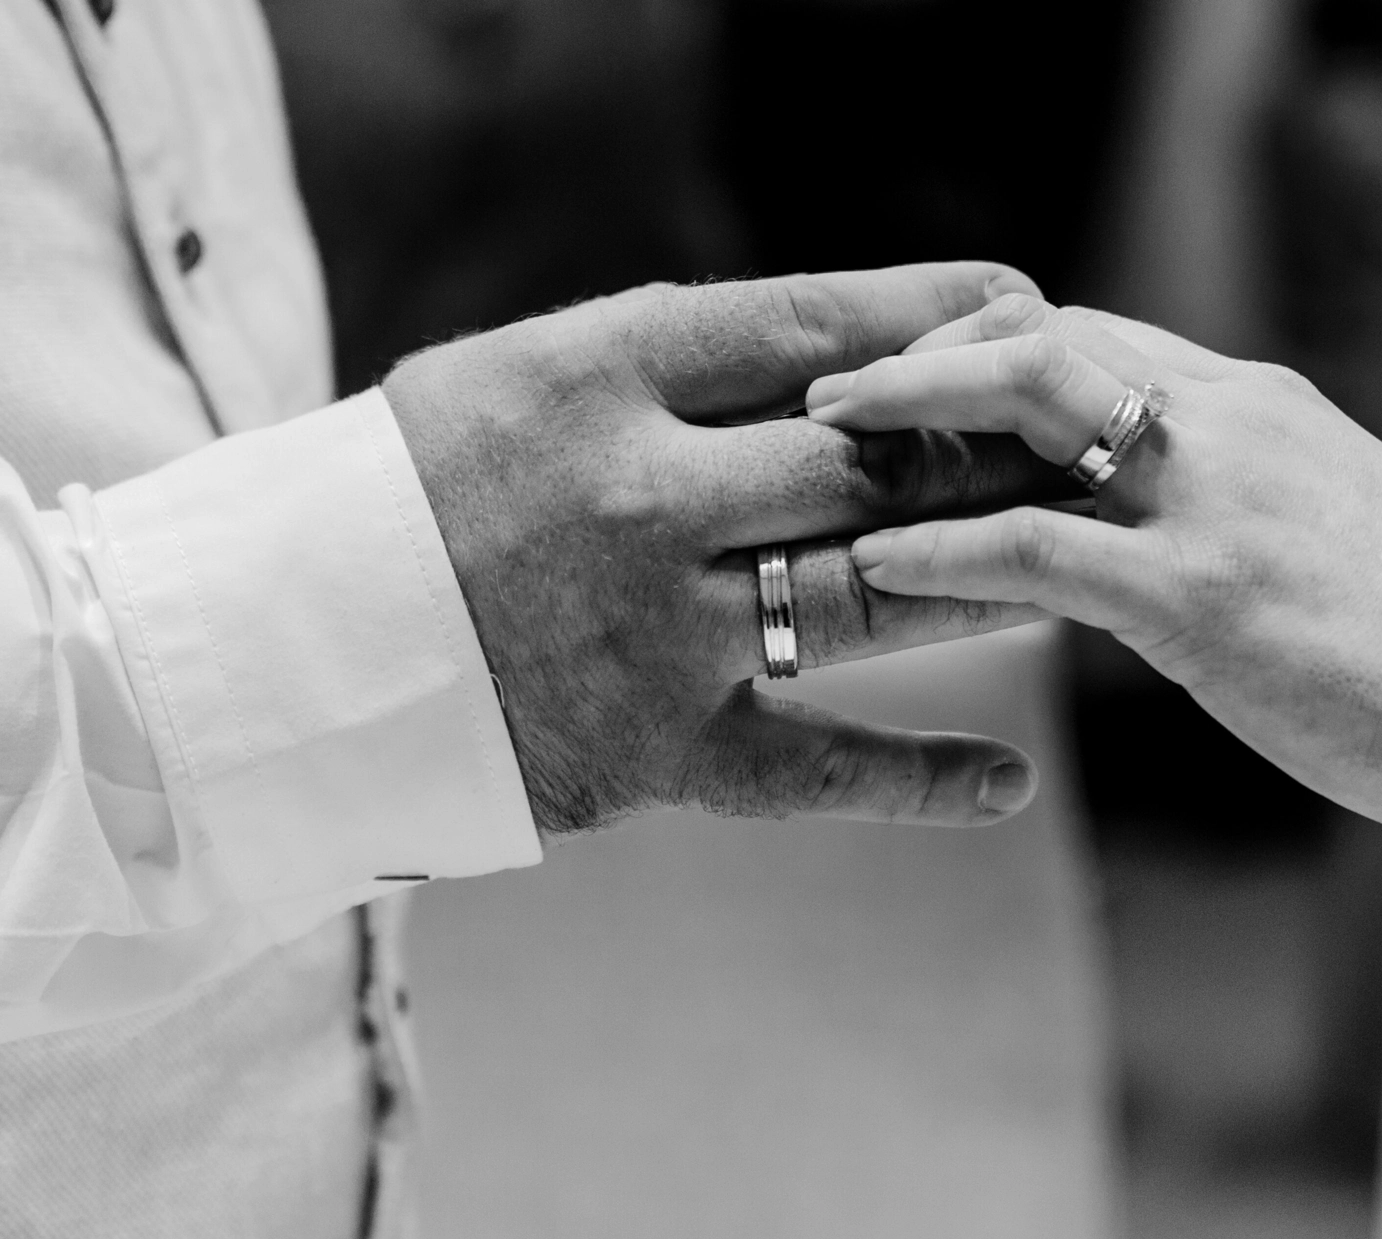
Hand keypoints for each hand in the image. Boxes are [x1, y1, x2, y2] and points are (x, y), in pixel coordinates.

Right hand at [382, 265, 1060, 836]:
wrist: (291, 648)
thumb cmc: (421, 487)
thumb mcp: (523, 374)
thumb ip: (671, 359)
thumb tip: (845, 347)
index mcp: (599, 379)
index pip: (805, 324)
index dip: (930, 312)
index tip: (1018, 302)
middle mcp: (642, 497)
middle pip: (870, 461)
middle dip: (988, 444)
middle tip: (1075, 437)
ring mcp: (659, 633)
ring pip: (877, 595)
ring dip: (994, 576)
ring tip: (1080, 559)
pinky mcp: (660, 752)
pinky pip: (822, 769)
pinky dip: (924, 781)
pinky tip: (1007, 784)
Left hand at [805, 294, 1381, 841]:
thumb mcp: (1340, 531)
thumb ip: (1252, 502)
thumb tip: (1174, 533)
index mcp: (1266, 409)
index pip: (1102, 334)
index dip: (997, 343)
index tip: (925, 373)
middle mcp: (1236, 426)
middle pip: (1049, 332)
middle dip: (930, 349)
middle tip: (840, 389)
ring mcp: (1219, 504)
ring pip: (1030, 400)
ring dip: (910, 408)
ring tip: (825, 437)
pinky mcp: (1203, 600)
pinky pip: (1035, 548)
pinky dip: (940, 544)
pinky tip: (876, 559)